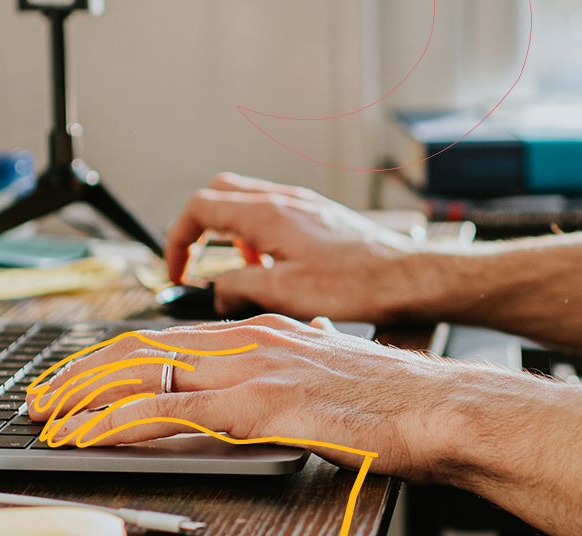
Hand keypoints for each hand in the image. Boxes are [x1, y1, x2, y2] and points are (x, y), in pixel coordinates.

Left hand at [24, 315, 535, 483]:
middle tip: (42, 399)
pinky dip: (115, 424)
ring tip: (48, 421)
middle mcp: (248, 340)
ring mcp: (249, 370)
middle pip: (140, 347)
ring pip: (140, 373)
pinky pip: (166, 412)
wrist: (441, 410)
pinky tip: (87, 437)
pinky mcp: (254, 407)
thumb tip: (265, 407)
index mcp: (264, 332)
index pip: (169, 337)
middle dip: (80, 374)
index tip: (81, 379)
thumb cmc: (400, 408)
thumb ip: (288, 387)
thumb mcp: (329, 386)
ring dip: (84, 398)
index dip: (114, 358)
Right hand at [164, 175, 431, 321]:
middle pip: (218, 196)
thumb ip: (239, 288)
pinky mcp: (317, 216)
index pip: (199, 208)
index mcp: (267, 214)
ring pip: (245, 203)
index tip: (176, 272)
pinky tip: (272, 269)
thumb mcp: (284, 293)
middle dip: (197, 229)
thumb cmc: (355, 283)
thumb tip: (217, 293)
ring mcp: (302, 204)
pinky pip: (272, 214)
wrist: (405, 276)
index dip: (177, 240)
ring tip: (239, 274)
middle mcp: (283, 200)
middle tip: (195, 265)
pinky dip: (257, 238)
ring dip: (229, 236)